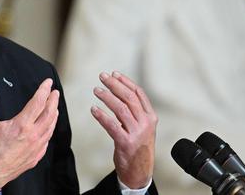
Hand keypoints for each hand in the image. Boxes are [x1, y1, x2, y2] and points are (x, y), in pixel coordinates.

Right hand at [0, 78, 59, 193]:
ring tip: (54, 108)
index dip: (44, 90)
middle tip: (55, 93)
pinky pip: (47, 141)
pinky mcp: (34, 157)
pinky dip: (49, 131)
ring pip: (50, 128)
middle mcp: (32, 136)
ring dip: (53, 115)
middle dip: (53, 101)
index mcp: (21, 125)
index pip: (38, 102)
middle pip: (49, 114)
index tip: (48, 83)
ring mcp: (35, 148)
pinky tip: (47, 130)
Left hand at [91, 71, 156, 188]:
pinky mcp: (126, 143)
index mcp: (151, 117)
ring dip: (107, 97)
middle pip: (129, 98)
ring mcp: (136, 133)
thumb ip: (135, 112)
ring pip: (121, 108)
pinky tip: (93, 109)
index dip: (125, 81)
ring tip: (96, 90)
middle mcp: (145, 123)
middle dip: (114, 85)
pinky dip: (101, 116)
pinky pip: (112, 125)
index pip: (138, 93)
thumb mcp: (143, 127)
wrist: (140, 172)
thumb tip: (119, 91)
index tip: (114, 73)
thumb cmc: (138, 147)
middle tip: (102, 77)